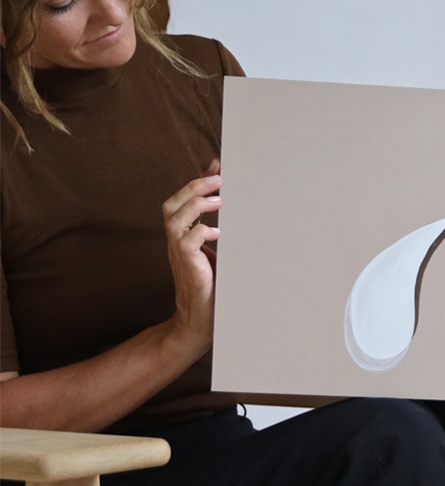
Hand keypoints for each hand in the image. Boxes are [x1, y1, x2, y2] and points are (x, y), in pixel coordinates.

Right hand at [162, 159, 221, 354]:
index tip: (216, 165)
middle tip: (218, 179)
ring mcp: (178, 254)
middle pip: (171, 205)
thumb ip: (219, 229)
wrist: (200, 320)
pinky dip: (202, 231)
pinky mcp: (187, 266)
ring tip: (220, 201)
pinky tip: (218, 233)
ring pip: (174, 218)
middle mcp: (176, 242)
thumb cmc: (213, 286)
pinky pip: (187, 241)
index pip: (182, 200)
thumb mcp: (217, 252)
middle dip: (193, 187)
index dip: (196, 181)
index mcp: (182, 236)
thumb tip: (232, 206)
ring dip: (196, 204)